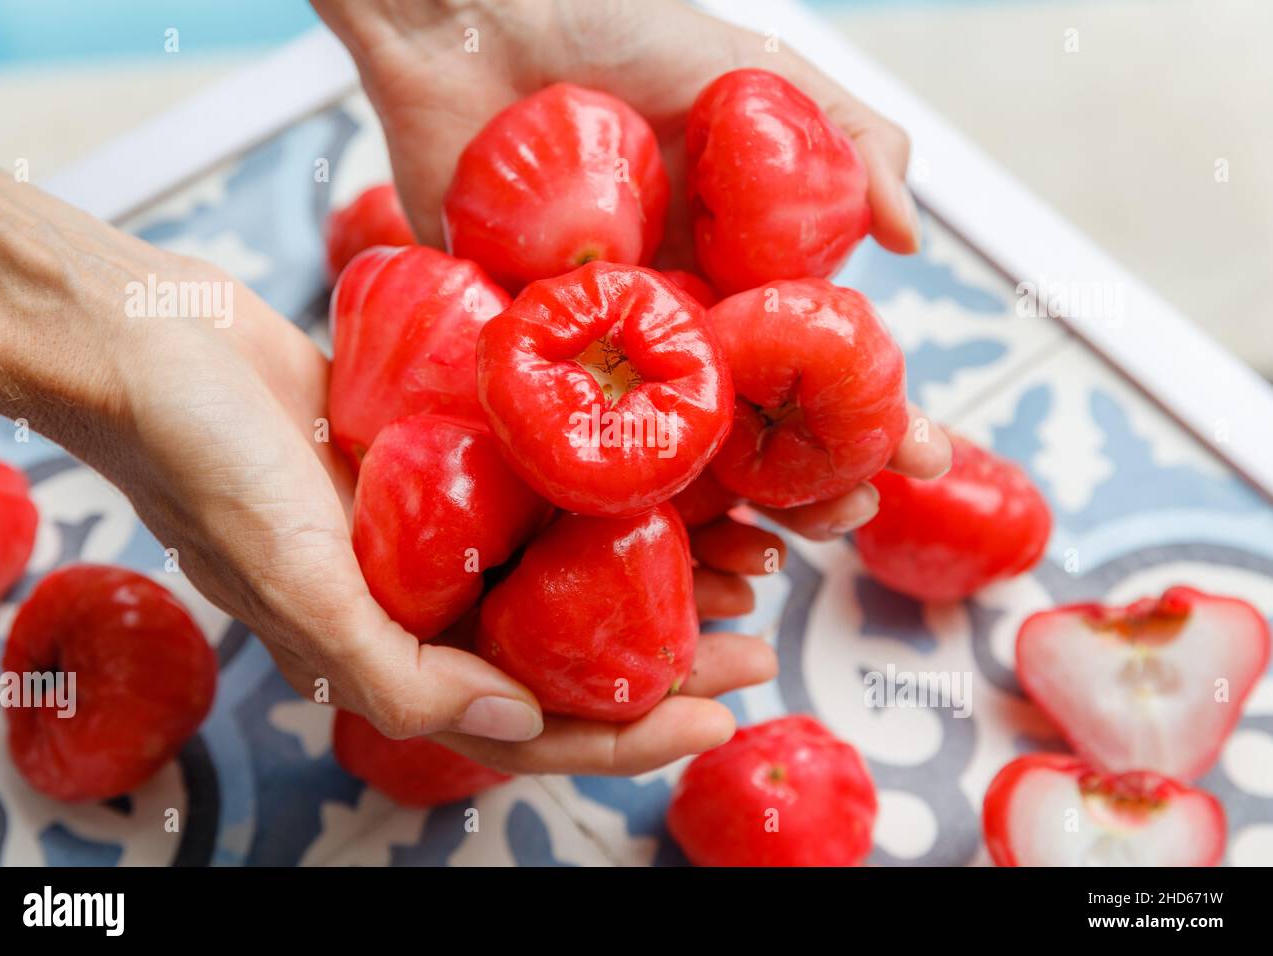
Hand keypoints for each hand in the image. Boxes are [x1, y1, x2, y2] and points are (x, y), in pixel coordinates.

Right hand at [0, 158, 772, 774]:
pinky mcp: (449, 457)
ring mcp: (441, 528)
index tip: (716, 715)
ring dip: (658, 571)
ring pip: (572, 570)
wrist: (154, 339)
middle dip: (667, 657)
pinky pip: (548, 488)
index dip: (625, 733)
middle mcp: (424, 598)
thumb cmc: (199, 459)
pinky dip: (612, 490)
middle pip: (569, 650)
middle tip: (755, 644)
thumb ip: (395, 670)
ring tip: (744, 563)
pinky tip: (677, 477)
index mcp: (389, 651)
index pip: (526, 721)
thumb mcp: (292, 580)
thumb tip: (513, 715)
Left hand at [314, 0, 952, 625]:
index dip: (871, 409)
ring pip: (662, 453)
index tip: (918, 458)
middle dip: (807, 481)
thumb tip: (911, 241)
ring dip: (716, 514)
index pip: (814, 356)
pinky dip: (601, 499)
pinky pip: (556, 443)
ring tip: (762, 558)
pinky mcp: (509, 352)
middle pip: (748, 423)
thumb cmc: (615, 27)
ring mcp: (592, 344)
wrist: (477, 22)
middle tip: (845, 520)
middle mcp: (670, 317)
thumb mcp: (755, 72)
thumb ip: (846, 140)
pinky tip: (647, 542)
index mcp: (732, 267)